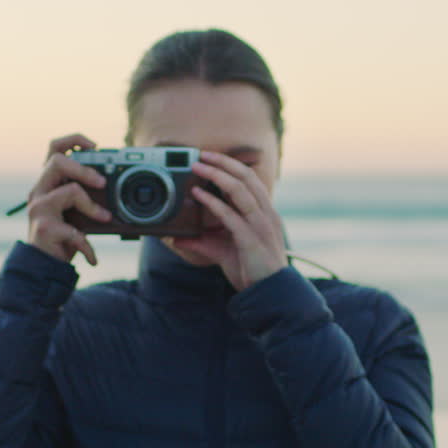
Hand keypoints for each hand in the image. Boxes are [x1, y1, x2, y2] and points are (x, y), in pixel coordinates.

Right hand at [24, 134, 112, 264]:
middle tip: (103, 182)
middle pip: (58, 162)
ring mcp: (39, 209)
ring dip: (92, 206)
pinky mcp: (44, 228)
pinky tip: (92, 257)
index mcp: (48, 183)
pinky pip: (75, 230)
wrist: (43, 266)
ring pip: (70, 191)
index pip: (54, 148)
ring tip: (105, 219)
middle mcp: (39, 191)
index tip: (95, 146)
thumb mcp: (75, 212)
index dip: (74, 140)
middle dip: (85, 169)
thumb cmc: (62, 236)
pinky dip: (87, 245)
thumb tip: (114, 185)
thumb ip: (86, 196)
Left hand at [170, 150, 288, 291]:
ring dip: (217, 175)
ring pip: (241, 190)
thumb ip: (202, 242)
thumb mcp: (223, 252)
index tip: (211, 158)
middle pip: (246, 177)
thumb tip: (177, 239)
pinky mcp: (251, 239)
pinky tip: (199, 195)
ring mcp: (259, 225)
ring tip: (198, 166)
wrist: (270, 294)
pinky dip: (213, 203)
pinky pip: (231, 215)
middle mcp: (265, 214)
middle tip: (202, 153)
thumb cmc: (252, 270)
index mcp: (263, 213)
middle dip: (223, 162)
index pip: (250, 180)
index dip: (231, 166)